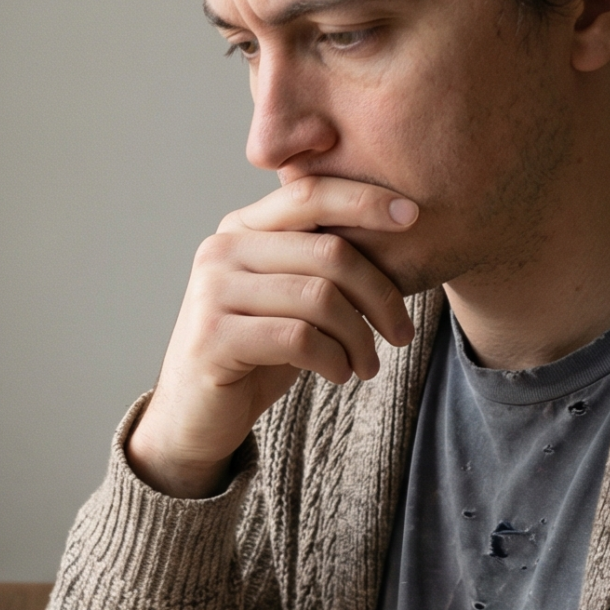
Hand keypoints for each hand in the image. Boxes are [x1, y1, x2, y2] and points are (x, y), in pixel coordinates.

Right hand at [128, 179, 420, 497]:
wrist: (194, 414)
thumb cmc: (255, 352)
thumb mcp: (288, 297)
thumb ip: (317, 260)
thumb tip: (398, 225)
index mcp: (240, 228)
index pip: (309, 195)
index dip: (364, 199)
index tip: (414, 215)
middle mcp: (221, 250)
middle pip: (329, 253)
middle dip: (380, 295)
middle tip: (402, 332)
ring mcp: (212, 293)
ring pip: (320, 298)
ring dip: (360, 338)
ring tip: (368, 364)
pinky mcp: (214, 338)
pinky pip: (300, 338)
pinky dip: (334, 359)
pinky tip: (339, 374)